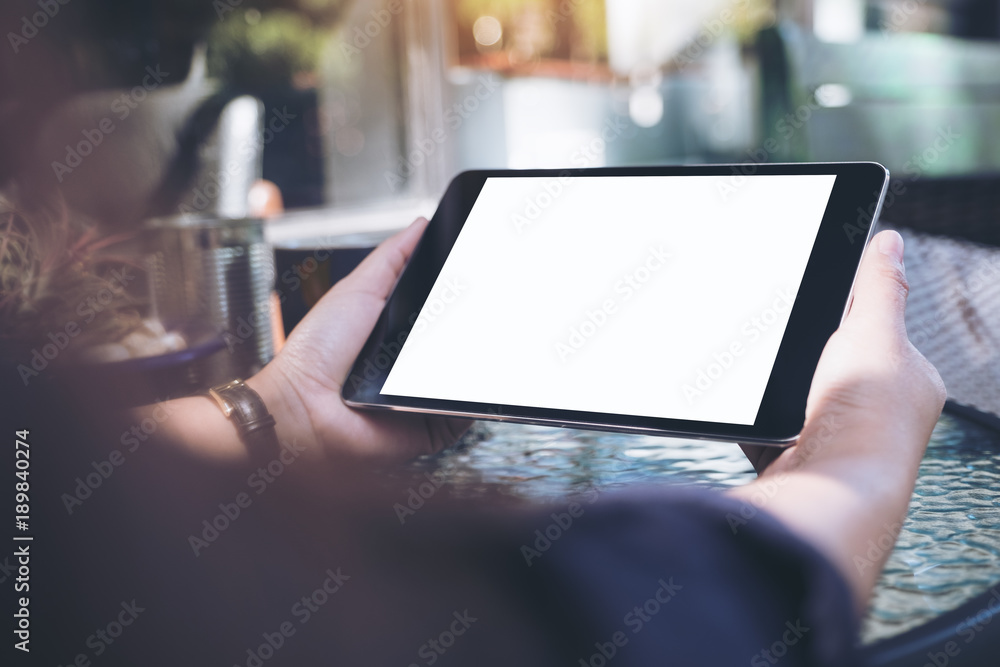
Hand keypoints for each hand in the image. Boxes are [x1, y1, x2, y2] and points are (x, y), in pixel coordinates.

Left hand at [250, 218, 470, 462]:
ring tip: (474, 339)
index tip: (485, 272)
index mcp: (400, 331)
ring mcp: (427, 395)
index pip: (445, 309)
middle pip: (463, 339)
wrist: (304, 407)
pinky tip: (466, 377)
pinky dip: (471, 396)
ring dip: (476, 358)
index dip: (465, 294)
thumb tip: (421, 226)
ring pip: (470, 374)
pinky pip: (466, 411)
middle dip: (476, 323)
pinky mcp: (435, 425)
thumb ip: (392, 258)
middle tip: (487, 305)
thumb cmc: (315, 355)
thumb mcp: (357, 289)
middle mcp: (416, 364)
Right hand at [728, 230, 945, 611]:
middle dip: (806, 355)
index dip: (850, 316)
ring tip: (770, 380)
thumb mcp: (876, 331)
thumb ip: (881, 286)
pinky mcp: (795, 458)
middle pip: (830, 365)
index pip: (879, 334)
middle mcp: (875, 415)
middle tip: (788, 342)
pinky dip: (755, 420)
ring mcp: (833, 439)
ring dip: (779, 389)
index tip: (821, 305)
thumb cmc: (867, 416)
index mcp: (907, 382)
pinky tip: (751, 411)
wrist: (829, 483)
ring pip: (796, 397)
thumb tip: (890, 241)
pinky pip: (766, 428)